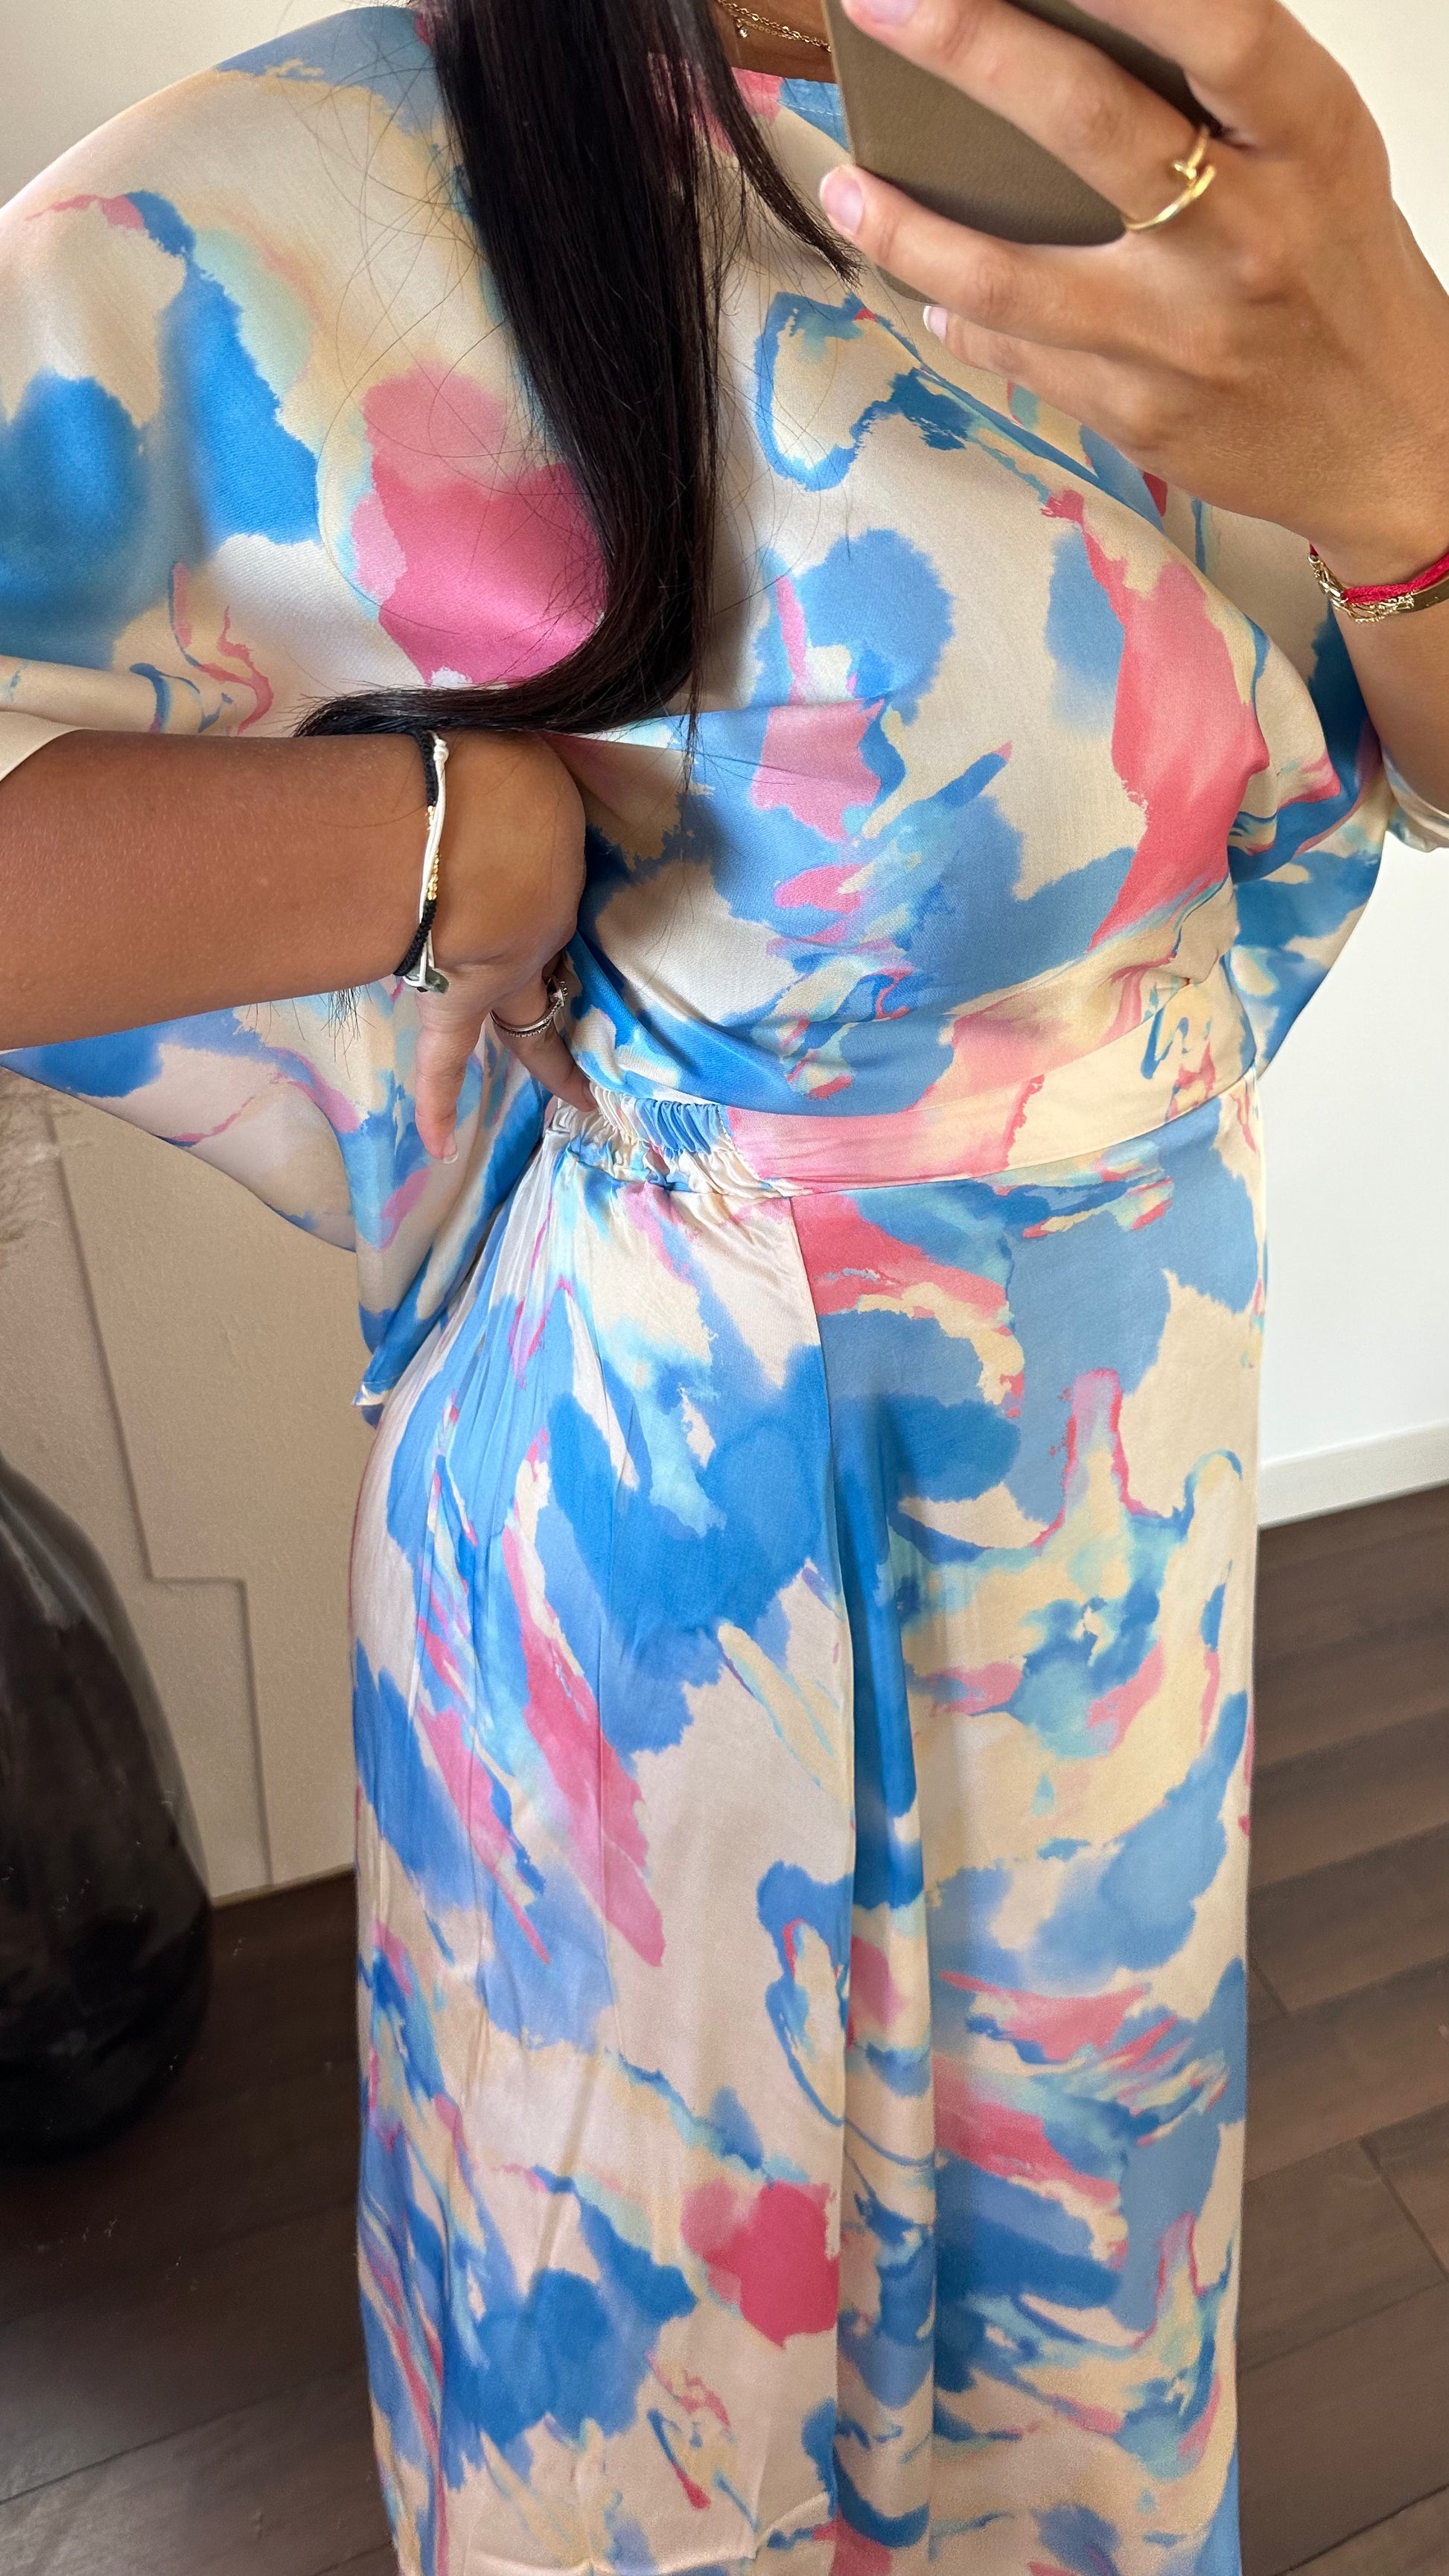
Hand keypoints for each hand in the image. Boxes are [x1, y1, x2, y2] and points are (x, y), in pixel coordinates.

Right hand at [414, 732, 592, 1160]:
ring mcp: (496, 974)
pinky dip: (440, 1101)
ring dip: (551, 1060)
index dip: (571, 915)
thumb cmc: (501, 783)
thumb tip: (512, 738)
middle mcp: (535, 936)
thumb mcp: (526, 764)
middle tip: (625, 1032)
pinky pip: (443, 1061)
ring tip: (582, 1098)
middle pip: (566, 978)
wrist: (471, 829)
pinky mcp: (457, 999)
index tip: (583, 924)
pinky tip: (442, 1148)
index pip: (561, 904)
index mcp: (549, 883)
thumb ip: (522, 766)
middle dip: (591, 1001)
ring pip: (525, 1027)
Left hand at [818, 0, 1448, 580]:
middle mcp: (1247, 236)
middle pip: (1091, 125)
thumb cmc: (1341, 275)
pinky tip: (927, 284)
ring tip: (848, 184)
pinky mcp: (1141, 414)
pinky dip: (962, 315)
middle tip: (885, 2)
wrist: (1391, 444)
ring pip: (1015, 274)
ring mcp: (1184, 336)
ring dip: (910, 227)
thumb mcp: (1318, 157)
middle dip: (971, 51)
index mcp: (1310, 144)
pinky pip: (1021, 355)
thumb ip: (1225, 88)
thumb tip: (1086, 21)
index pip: (1220, 29)